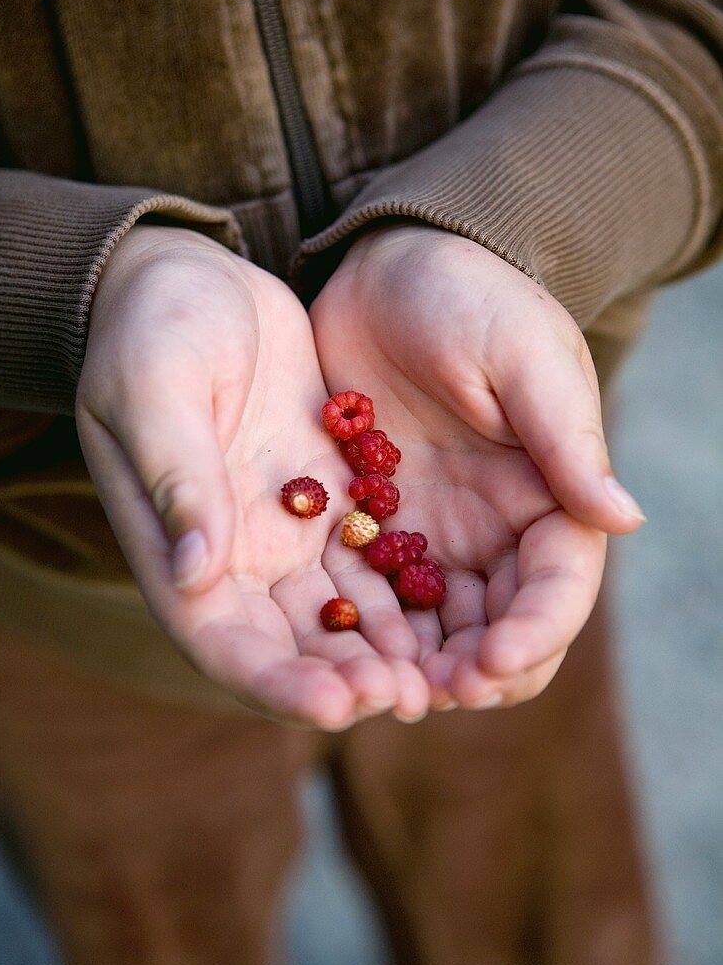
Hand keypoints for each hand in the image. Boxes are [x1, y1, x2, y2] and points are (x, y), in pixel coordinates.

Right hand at [76, 226, 427, 728]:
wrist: (188, 280)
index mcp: (178, 548)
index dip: (278, 684)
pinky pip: (372, 561)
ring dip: (386, 650)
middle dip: (348, 681)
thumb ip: (177, 478)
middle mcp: (233, 557)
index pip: (224, 644)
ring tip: (442, 674)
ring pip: (340, 614)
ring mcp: (284, 532)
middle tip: (410, 699)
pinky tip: (454, 609)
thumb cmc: (152, 328)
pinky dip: (405, 593)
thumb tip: (196, 573)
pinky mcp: (327, 500)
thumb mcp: (154, 389)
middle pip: (291, 647)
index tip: (337, 705)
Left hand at [310, 224, 644, 709]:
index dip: (536, 631)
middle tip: (434, 695)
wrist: (387, 270)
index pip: (558, 583)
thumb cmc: (468, 297)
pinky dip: (367, 630)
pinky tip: (338, 648)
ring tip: (384, 689)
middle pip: (501, 625)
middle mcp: (498, 527)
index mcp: (551, 493)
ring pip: (438, 627)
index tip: (494, 662)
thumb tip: (626, 519)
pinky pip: (375, 594)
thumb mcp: (522, 356)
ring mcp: (435, 532)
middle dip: (477, 670)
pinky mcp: (376, 524)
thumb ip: (565, 437)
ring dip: (419, 667)